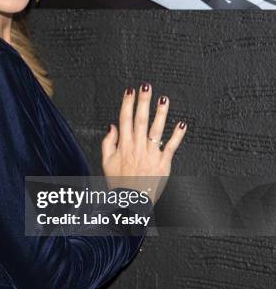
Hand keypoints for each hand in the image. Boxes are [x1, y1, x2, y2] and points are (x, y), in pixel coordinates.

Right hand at [101, 83, 186, 203]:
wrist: (131, 202)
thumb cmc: (119, 183)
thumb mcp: (106, 163)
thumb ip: (108, 143)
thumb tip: (112, 127)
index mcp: (123, 146)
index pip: (125, 120)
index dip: (127, 104)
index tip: (130, 91)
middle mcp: (137, 148)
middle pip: (140, 120)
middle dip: (143, 102)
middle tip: (146, 86)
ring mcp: (151, 155)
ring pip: (156, 130)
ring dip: (160, 113)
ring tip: (164, 99)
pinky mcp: (163, 163)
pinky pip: (171, 147)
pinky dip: (177, 136)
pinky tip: (181, 124)